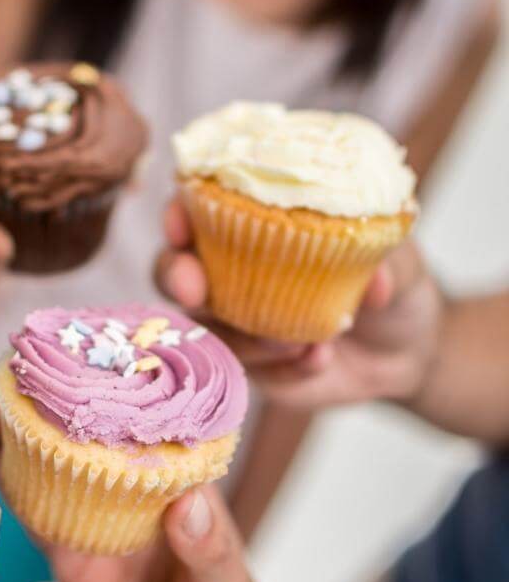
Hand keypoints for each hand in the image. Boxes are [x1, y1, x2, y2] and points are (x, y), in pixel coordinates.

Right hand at [0, 401, 283, 581]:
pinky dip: (17, 501)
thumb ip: (208, 552)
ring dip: (30, 449)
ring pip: (60, 483)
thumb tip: (187, 503)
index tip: (100, 361)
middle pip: (97, 452)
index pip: (155, 438)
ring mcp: (104, 539)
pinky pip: (42, 531)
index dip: (128, 399)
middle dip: (65, 414)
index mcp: (186, 499)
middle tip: (29, 375)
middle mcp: (141, 510)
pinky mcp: (75, 573)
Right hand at [155, 199, 442, 408]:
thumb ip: (390, 261)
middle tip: (196, 291)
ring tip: (302, 341)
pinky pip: (245, 371)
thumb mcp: (403, 261)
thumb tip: (372, 282)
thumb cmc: (391, 284)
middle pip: (173, 269)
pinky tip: (319, 360)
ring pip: (204, 329)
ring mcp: (234, 322)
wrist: (407, 351)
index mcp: (256, 227)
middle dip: (176, 277)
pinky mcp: (249, 366)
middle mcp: (231, 271)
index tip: (179, 223)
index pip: (200, 210)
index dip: (179, 214)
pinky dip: (282, 369)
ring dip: (247, 337)